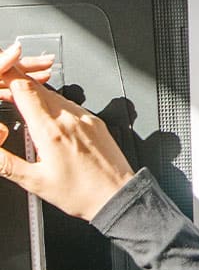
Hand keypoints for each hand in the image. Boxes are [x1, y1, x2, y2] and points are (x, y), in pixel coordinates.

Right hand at [0, 41, 134, 222]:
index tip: (0, 75)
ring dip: (36, 94)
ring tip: (21, 102)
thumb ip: (7, 163)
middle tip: (4, 89)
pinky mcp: (96, 122)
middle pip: (39, 89)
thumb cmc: (81, 192)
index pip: (25, 91)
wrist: (116, 195)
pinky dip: (54, 105)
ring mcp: (85, 119)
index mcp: (51, 132)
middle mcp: (70, 119)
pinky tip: (48, 116)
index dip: (9, 78)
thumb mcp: (35, 182)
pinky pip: (71, 105)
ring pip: (55, 95)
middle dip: (18, 85)